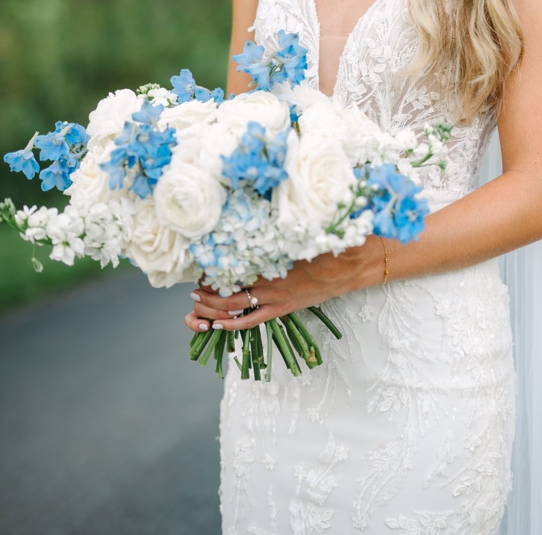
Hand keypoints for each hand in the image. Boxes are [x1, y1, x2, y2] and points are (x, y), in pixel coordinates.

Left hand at [182, 239, 379, 333]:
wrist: (349, 265)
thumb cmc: (322, 245)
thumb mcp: (292, 234)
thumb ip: (271, 233)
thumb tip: (249, 218)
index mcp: (267, 260)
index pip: (229, 267)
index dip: (211, 270)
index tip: (199, 268)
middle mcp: (267, 281)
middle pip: (226, 290)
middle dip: (206, 293)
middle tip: (192, 291)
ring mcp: (275, 298)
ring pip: (235, 307)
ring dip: (213, 307)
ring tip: (198, 305)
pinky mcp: (283, 309)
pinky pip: (253, 320)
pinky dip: (234, 324)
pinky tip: (219, 325)